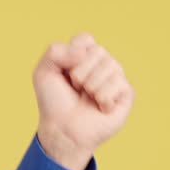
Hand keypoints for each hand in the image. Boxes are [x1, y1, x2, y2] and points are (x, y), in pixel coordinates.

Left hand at [33, 33, 134, 169]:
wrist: (63, 129)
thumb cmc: (54, 102)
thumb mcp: (43, 72)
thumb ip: (55, 51)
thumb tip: (84, 53)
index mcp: (85, 55)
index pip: (85, 39)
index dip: (72, 55)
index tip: (64, 72)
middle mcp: (103, 63)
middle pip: (98, 51)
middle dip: (80, 73)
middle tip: (76, 88)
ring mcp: (116, 77)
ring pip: (109, 66)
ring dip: (91, 87)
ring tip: (87, 98)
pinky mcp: (127, 93)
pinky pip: (118, 84)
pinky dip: (103, 98)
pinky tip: (100, 107)